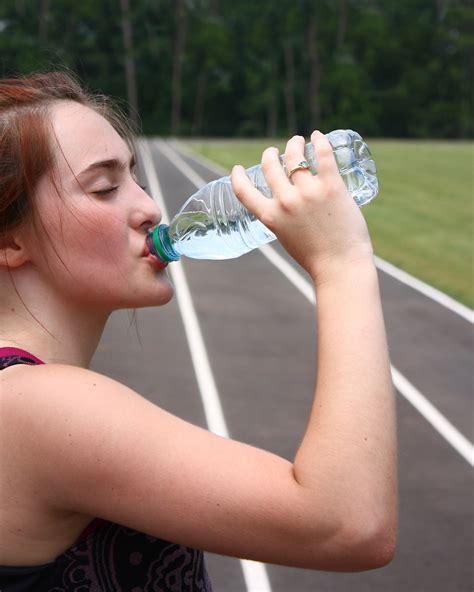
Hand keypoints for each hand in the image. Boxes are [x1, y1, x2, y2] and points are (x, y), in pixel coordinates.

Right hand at [231, 131, 373, 282]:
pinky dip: (319, 141)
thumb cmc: (317, 259)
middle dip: (270, 155)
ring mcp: (308, 192)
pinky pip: (323, 155)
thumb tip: (292, 207)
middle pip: (271, 166)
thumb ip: (285, 221)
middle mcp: (286, 201)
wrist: (340, 266)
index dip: (238, 177)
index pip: (244, 192)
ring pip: (295, 156)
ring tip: (298, 141)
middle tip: (276, 150)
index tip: (237, 169)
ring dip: (294, 145)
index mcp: (271, 217)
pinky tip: (317, 136)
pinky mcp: (331, 186)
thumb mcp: (288, 239)